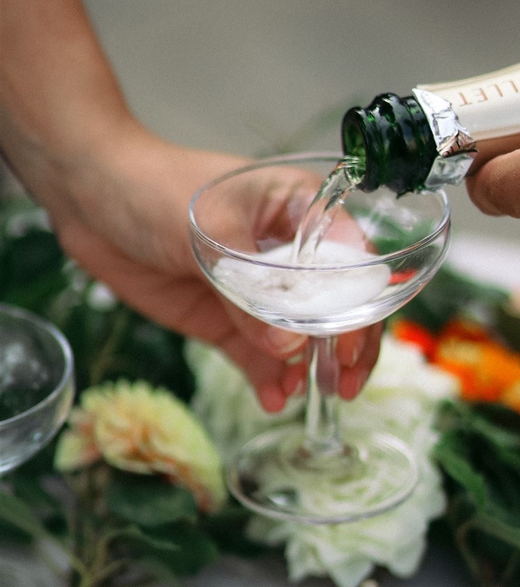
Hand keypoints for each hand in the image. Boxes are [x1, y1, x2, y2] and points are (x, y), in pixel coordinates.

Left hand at [45, 118, 381, 410]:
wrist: (91, 199)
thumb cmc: (156, 188)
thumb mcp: (210, 233)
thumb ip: (250, 293)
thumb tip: (288, 347)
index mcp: (301, 211)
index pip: (351, 262)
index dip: (361, 305)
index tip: (351, 344)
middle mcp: (290, 254)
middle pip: (337, 307)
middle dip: (344, 348)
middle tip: (341, 384)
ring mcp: (259, 292)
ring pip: (301, 339)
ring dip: (307, 371)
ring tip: (298, 394)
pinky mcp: (228, 321)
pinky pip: (259, 357)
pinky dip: (270, 380)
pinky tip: (274, 399)